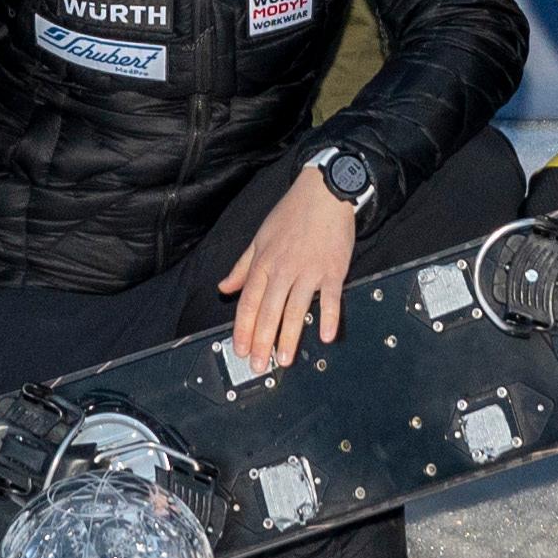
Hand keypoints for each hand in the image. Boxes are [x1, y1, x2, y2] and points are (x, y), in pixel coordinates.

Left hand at [218, 166, 360, 372]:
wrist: (324, 192)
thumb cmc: (291, 215)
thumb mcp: (259, 238)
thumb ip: (242, 267)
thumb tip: (224, 288)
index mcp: (264, 262)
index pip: (249, 302)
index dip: (243, 328)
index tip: (240, 349)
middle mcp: (283, 269)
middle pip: (269, 310)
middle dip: (262, 340)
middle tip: (258, 365)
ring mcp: (309, 270)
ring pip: (295, 308)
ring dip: (289, 336)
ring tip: (283, 360)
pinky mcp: (333, 269)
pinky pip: (330, 297)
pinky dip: (329, 317)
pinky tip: (325, 336)